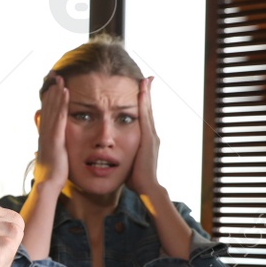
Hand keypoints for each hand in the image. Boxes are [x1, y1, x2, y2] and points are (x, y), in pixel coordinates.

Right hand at [33, 75, 68, 189]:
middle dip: (50, 89)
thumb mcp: (49, 158)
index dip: (48, 98)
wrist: (48, 184)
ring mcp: (49, 134)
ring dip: (56, 92)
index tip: (51, 85)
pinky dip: (62, 103)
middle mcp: (44, 132)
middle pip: (47, 106)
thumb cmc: (51, 175)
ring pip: (53, 108)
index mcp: (44, 135)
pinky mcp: (56, 138)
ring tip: (60, 77)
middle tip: (53, 74)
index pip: (46, 112)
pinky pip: (60, 117)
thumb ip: (47, 150)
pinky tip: (65, 92)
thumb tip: (40, 149)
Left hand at [127, 77, 162, 195]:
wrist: (147, 187)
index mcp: (147, 140)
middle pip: (148, 110)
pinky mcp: (148, 138)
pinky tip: (141, 92)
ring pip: (148, 111)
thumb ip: (124, 154)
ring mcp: (151, 135)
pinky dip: (144, 104)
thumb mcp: (129, 162)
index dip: (143, 104)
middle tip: (146, 78)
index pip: (144, 118)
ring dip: (146, 95)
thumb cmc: (136, 178)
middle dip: (147, 94)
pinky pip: (145, 116)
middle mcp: (151, 135)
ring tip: (145, 80)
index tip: (140, 90)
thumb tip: (114, 153)